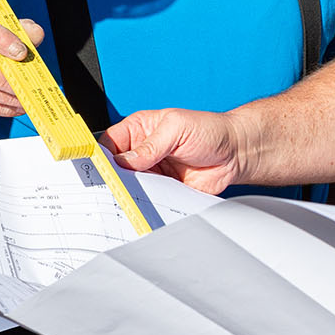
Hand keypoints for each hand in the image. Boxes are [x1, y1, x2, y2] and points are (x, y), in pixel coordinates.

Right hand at [105, 109, 246, 194]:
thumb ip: (150, 146)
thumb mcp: (177, 129)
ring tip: (126, 199)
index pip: (110, 143)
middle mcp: (143, 151)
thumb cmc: (210, 130)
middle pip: (116, 168)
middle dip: (112, 178)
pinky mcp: (164, 189)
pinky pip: (148, 198)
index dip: (101, 156)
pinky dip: (144, 203)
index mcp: (140, 129)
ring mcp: (152, 171)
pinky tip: (143, 206)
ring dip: (128, 193)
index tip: (97, 170)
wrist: (236, 154)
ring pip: (129, 185)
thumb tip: (125, 161)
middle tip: (110, 188)